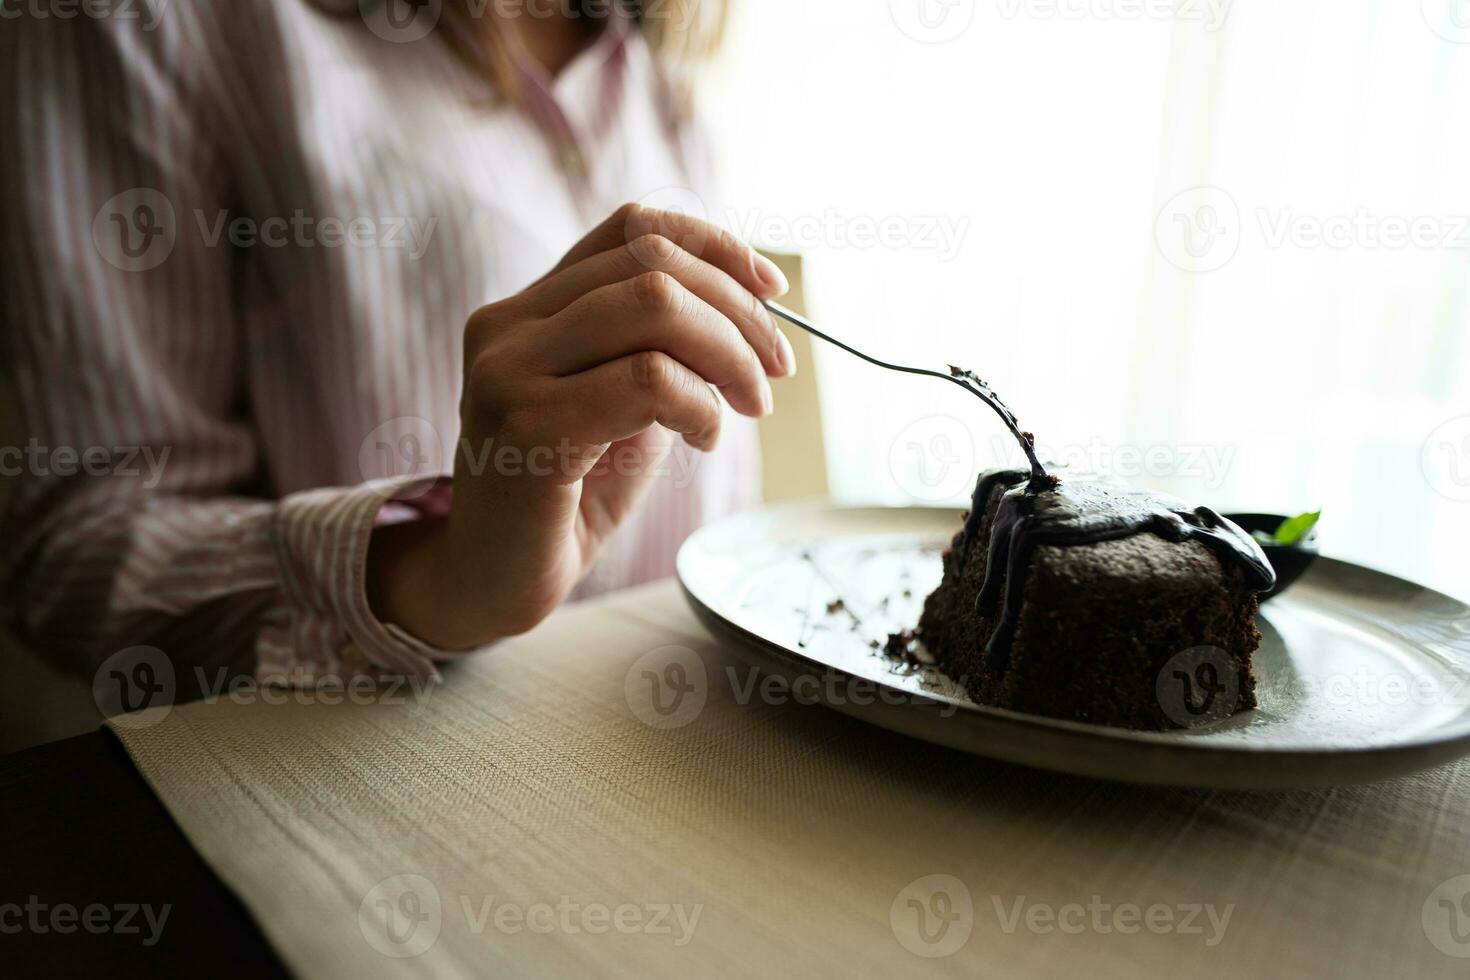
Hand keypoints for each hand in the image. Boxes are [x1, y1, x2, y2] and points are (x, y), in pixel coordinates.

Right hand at [368, 203, 793, 649]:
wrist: (499, 579)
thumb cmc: (571, 494)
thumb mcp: (624, 401)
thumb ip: (660, 345)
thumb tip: (752, 302)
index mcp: (529, 307)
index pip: (631, 228)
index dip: (715, 246)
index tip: (773, 292)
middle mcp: (507, 325)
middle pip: (652, 264)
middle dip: (739, 312)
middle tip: (774, 371)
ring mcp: (507, 370)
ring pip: (654, 306)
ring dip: (729, 353)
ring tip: (747, 405)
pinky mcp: (525, 425)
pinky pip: (647, 380)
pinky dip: (701, 406)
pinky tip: (704, 440)